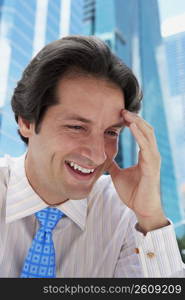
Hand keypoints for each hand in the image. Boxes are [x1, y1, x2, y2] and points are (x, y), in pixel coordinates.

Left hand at [107, 109, 168, 233]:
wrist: (141, 209)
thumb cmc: (133, 193)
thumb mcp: (118, 175)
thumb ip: (113, 165)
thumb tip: (104, 158)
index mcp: (145, 155)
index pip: (141, 134)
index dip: (133, 123)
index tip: (120, 114)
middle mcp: (151, 155)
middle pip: (146, 130)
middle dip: (134, 118)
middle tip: (122, 109)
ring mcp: (152, 160)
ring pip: (148, 135)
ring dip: (137, 123)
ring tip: (126, 114)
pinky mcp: (151, 167)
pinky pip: (146, 147)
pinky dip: (139, 135)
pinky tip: (131, 126)